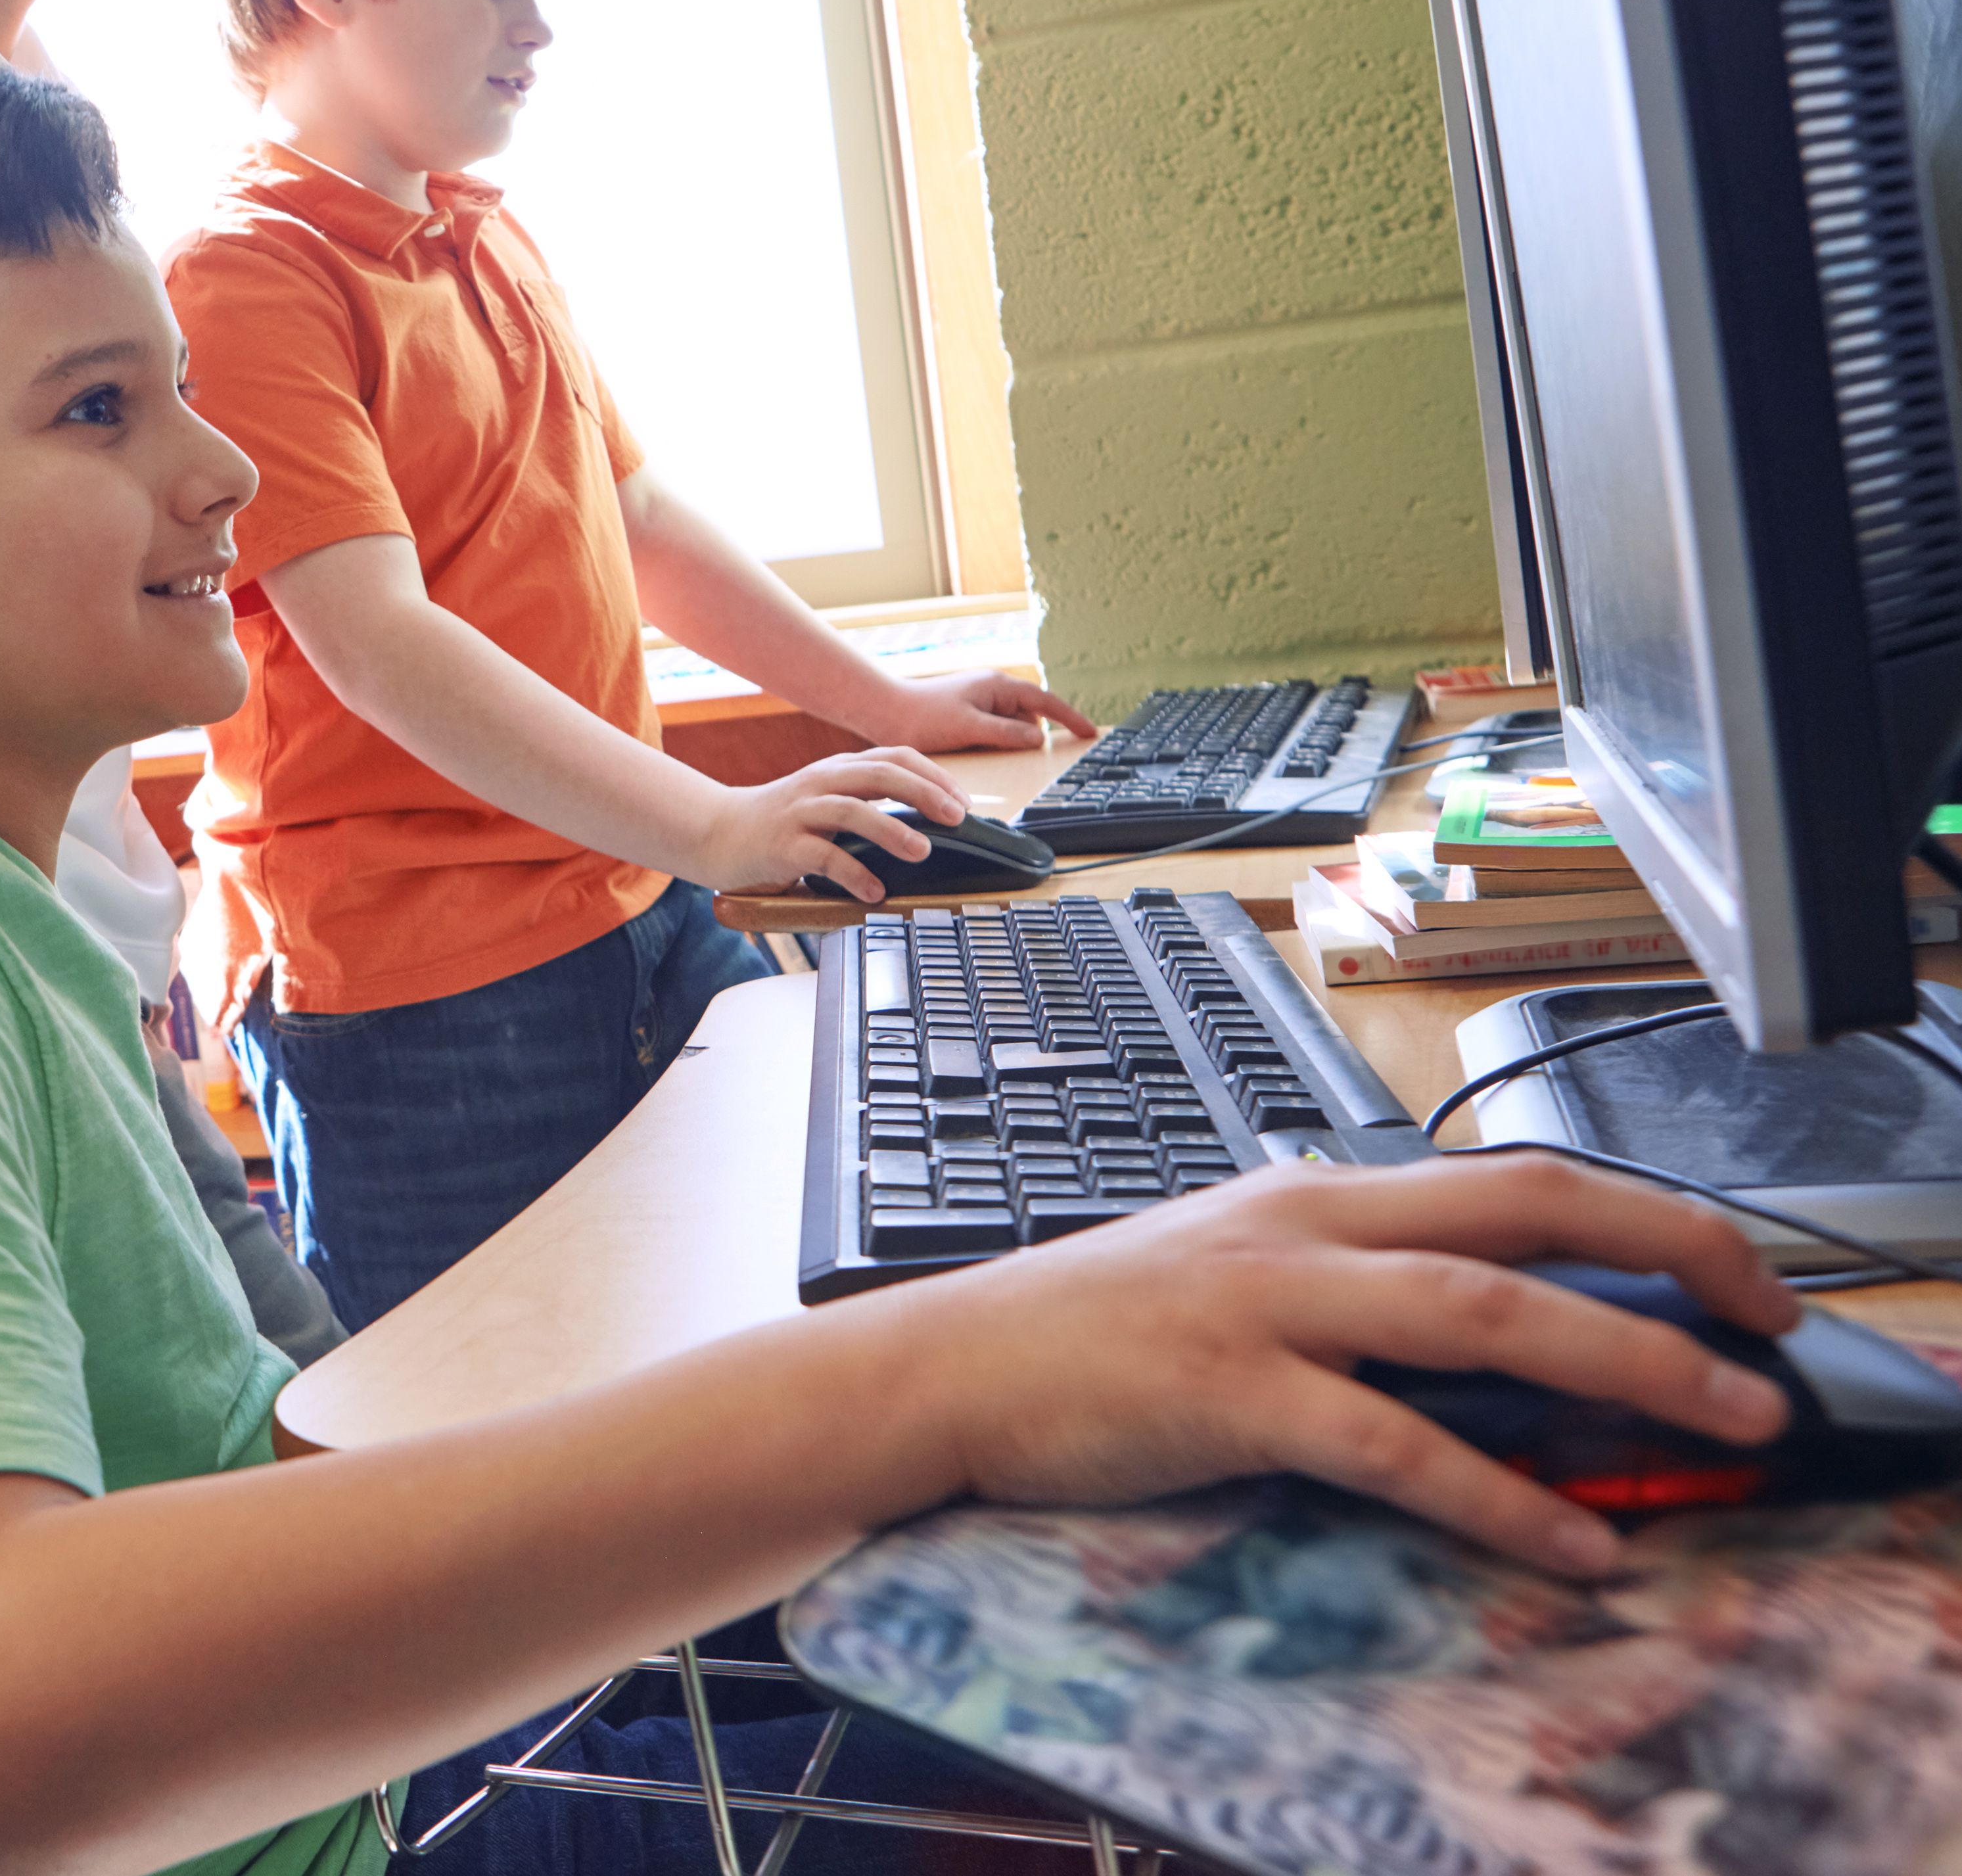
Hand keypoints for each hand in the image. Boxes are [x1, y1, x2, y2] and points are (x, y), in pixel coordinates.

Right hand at [699, 750, 965, 898]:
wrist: (716, 832)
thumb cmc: (779, 823)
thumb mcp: (824, 800)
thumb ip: (865, 802)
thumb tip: (927, 823)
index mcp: (836, 770)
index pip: (894, 757)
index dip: (933, 775)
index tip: (962, 802)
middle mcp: (820, 783)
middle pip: (880, 774)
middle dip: (924, 793)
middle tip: (956, 818)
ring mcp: (800, 812)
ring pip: (852, 810)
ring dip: (892, 830)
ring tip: (921, 851)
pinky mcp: (782, 845)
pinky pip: (823, 857)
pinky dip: (854, 873)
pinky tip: (874, 891)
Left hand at [870, 671, 1095, 753]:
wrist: (882, 711)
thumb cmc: (922, 717)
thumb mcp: (970, 727)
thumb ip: (1007, 733)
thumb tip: (1038, 738)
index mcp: (998, 685)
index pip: (1045, 701)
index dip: (1070, 718)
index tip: (1090, 733)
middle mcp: (992, 689)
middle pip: (1029, 716)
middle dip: (1028, 735)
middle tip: (1010, 751)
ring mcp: (980, 701)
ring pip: (1011, 726)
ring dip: (1007, 741)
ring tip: (979, 749)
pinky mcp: (967, 714)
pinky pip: (993, 730)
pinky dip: (992, 742)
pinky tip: (973, 750)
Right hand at [886, 1154, 1799, 1575]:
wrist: (947, 1367)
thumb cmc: (1087, 1334)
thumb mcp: (1235, 1278)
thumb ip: (1349, 1293)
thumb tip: (1485, 1340)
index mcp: (1314, 1196)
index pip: (1514, 1178)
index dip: (1645, 1214)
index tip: (1734, 1268)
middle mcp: (1305, 1227)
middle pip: (1527, 1213)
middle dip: (1676, 1256)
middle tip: (1774, 1324)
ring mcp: (1265, 1303)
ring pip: (1483, 1313)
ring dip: (1627, 1365)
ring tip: (1726, 1420)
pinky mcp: (1228, 1391)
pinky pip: (1394, 1443)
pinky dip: (1498, 1498)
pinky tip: (1569, 1543)